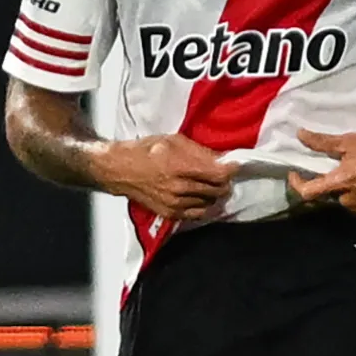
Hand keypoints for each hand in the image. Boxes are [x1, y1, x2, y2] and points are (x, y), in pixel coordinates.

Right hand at [98, 133, 232, 222]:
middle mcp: (180, 188)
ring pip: (210, 202)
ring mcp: (175, 203)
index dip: (231, 170)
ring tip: (210, 185)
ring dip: (214, 194)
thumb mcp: (175, 141)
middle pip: (218, 190)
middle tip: (221, 175)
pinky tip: (202, 197)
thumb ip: (200, 152)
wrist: (120, 169)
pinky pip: (198, 214)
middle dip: (223, 182)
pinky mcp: (171, 214)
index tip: (234, 165)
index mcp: (181, 167)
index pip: (219, 175)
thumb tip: (222, 159)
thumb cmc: (147, 150)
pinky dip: (204, 206)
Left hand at [288, 129, 355, 216]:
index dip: (296, 184)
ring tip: (352, 174)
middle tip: (332, 168)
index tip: (295, 173)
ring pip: (342, 201)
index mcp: (340, 183)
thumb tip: (300, 135)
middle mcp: (349, 200)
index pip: (308, 192)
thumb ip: (323, 142)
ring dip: (341, 190)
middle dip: (325, 184)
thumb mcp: (350, 141)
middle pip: (325, 196)